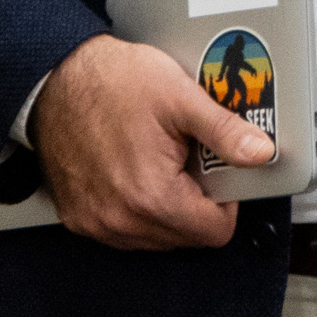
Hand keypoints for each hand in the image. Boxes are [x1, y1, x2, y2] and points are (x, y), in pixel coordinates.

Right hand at [32, 35, 272, 248]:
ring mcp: (94, 222)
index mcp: (151, 196)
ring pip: (155, 238)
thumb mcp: (180, 98)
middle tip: (189, 162)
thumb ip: (225, 132)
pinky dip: (137, 210)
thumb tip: (261, 153)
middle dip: (197, 205)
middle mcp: (119, 220)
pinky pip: (123, 231)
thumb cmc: (112, 82)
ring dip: (168, 210)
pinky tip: (135, 173)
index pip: (214, 232)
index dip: (226, 203)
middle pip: (186, 237)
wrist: (55, 78)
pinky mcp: (77, 218)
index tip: (218, 174)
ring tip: (161, 164)